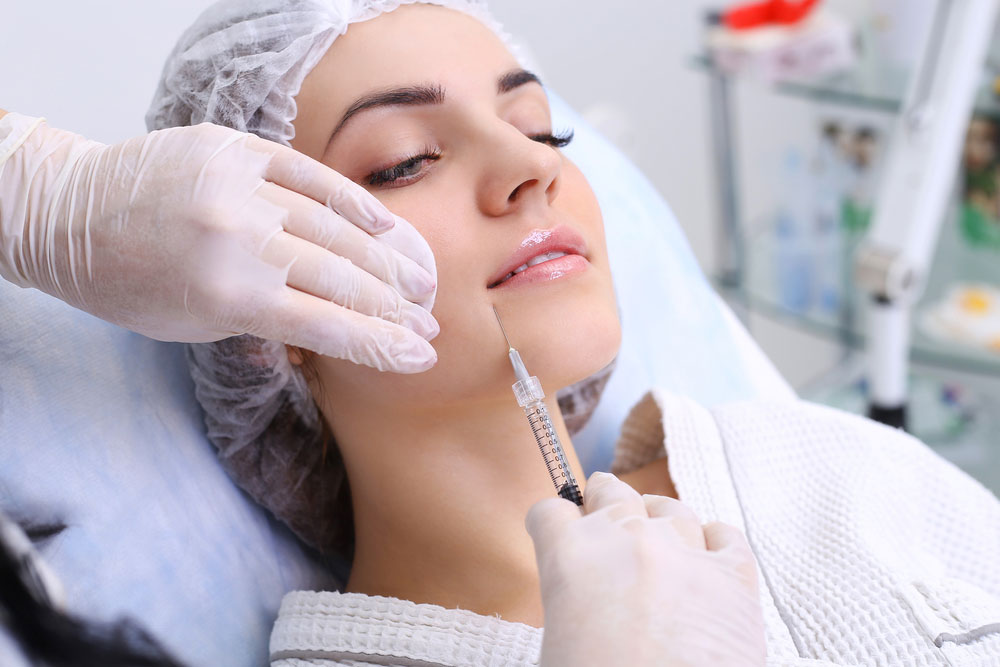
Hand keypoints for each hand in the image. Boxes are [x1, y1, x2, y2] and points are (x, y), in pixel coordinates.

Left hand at [0, 115, 437, 372]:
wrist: (67, 214)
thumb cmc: (130, 285)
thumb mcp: (197, 326)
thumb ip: (269, 321)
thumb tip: (342, 324)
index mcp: (227, 296)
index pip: (329, 325)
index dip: (383, 344)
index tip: (421, 356)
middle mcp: (240, 238)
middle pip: (344, 276)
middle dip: (395, 306)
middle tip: (429, 322)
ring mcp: (239, 186)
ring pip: (336, 226)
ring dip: (387, 258)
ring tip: (421, 280)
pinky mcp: (233, 148)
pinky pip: (309, 174)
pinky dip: (352, 202)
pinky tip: (385, 227)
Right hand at [526, 471, 766, 666]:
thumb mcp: (555, 646)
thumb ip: (568, 605)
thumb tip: (583, 610)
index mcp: (569, 557)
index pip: (551, 513)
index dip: (553, 522)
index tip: (559, 527)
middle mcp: (627, 540)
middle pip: (611, 492)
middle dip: (604, 499)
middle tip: (603, 503)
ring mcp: (684, 551)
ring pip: (670, 508)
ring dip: (658, 517)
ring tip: (657, 532)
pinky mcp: (734, 576)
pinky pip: (725, 535)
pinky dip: (713, 539)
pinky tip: (707, 552)